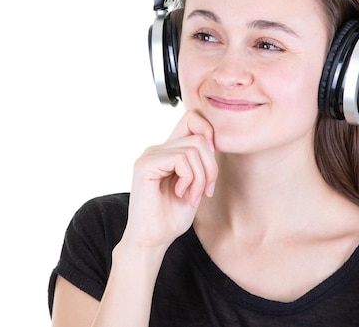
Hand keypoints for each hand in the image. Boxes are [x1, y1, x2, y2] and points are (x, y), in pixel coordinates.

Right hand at [122, 111, 217, 249]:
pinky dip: (189, 179)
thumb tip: (213, 140)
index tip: (210, 167)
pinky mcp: (145, 165)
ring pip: (193, 149)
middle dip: (211, 167)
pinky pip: (181, 159)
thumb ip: (201, 161)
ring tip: (193, 196)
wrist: (153, 239)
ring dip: (201, 177)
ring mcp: (150, 155)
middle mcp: (158, 149)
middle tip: (206, 191)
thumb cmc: (172, 216)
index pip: (192, 119)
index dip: (209, 133)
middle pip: (199, 137)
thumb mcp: (196, 184)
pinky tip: (181, 194)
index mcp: (169, 151)